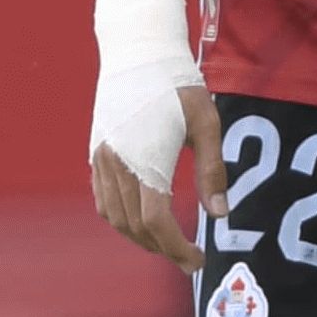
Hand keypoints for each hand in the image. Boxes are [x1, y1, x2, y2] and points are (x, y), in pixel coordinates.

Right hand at [89, 81, 224, 271]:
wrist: (138, 54)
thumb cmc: (179, 87)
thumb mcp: (207, 124)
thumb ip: (213, 170)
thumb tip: (220, 215)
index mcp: (145, 159)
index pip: (156, 221)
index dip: (176, 247)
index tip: (198, 262)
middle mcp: (116, 164)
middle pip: (134, 225)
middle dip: (162, 248)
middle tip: (188, 259)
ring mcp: (101, 159)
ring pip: (114, 216)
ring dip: (140, 237)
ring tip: (168, 244)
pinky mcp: (96, 152)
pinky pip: (103, 199)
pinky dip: (121, 218)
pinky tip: (142, 220)